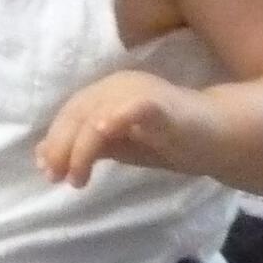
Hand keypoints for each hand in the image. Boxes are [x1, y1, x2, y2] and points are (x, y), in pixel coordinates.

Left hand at [36, 69, 222, 188]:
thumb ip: (87, 147)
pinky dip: (117, 117)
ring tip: (77, 177)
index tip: (46, 170)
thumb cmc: (167, 140)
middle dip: (62, 146)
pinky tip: (103, 132)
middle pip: (79, 110)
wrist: (218, 139)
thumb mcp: (119, 147)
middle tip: (56, 177)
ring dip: (83, 147)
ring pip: (99, 112)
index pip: (72, 112)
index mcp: (107, 91)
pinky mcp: (164, 104)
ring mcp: (142, 91)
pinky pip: (136, 106)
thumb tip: (44, 157)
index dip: (54, 140)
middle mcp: (120, 84)